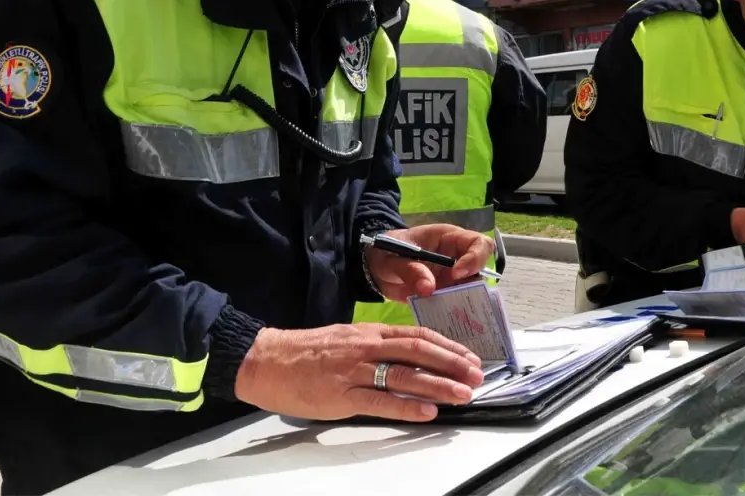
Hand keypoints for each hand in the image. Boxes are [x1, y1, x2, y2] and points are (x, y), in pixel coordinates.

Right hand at [235, 323, 484, 421]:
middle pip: (418, 351)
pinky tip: (428, 411)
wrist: (268, 360)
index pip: (417, 335)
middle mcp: (366, 347)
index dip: (447, 346)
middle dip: (452, 364)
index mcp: (369, 332)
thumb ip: (376, 347)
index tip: (469, 357)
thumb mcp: (347, 339)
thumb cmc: (306, 352)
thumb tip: (408, 360)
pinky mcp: (341, 395)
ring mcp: (354, 370)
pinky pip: (380, 400)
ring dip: (438, 385)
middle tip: (477, 375)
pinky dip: (407, 406)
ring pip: (405, 375)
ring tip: (463, 394)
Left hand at [365, 224, 494, 302]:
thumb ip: (409, 269)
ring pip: (472, 290)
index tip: (456, 274)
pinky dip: (454, 313)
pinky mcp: (445, 295)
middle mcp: (457, 258)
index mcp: (449, 239)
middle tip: (455, 295)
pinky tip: (446, 321)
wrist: (375, 268)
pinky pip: (457, 304)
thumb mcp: (393, 258)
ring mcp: (453, 278)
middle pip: (482, 268)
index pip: (478, 243)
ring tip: (452, 313)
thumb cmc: (386, 252)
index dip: (475, 258)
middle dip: (474, 284)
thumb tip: (428, 288)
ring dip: (465, 302)